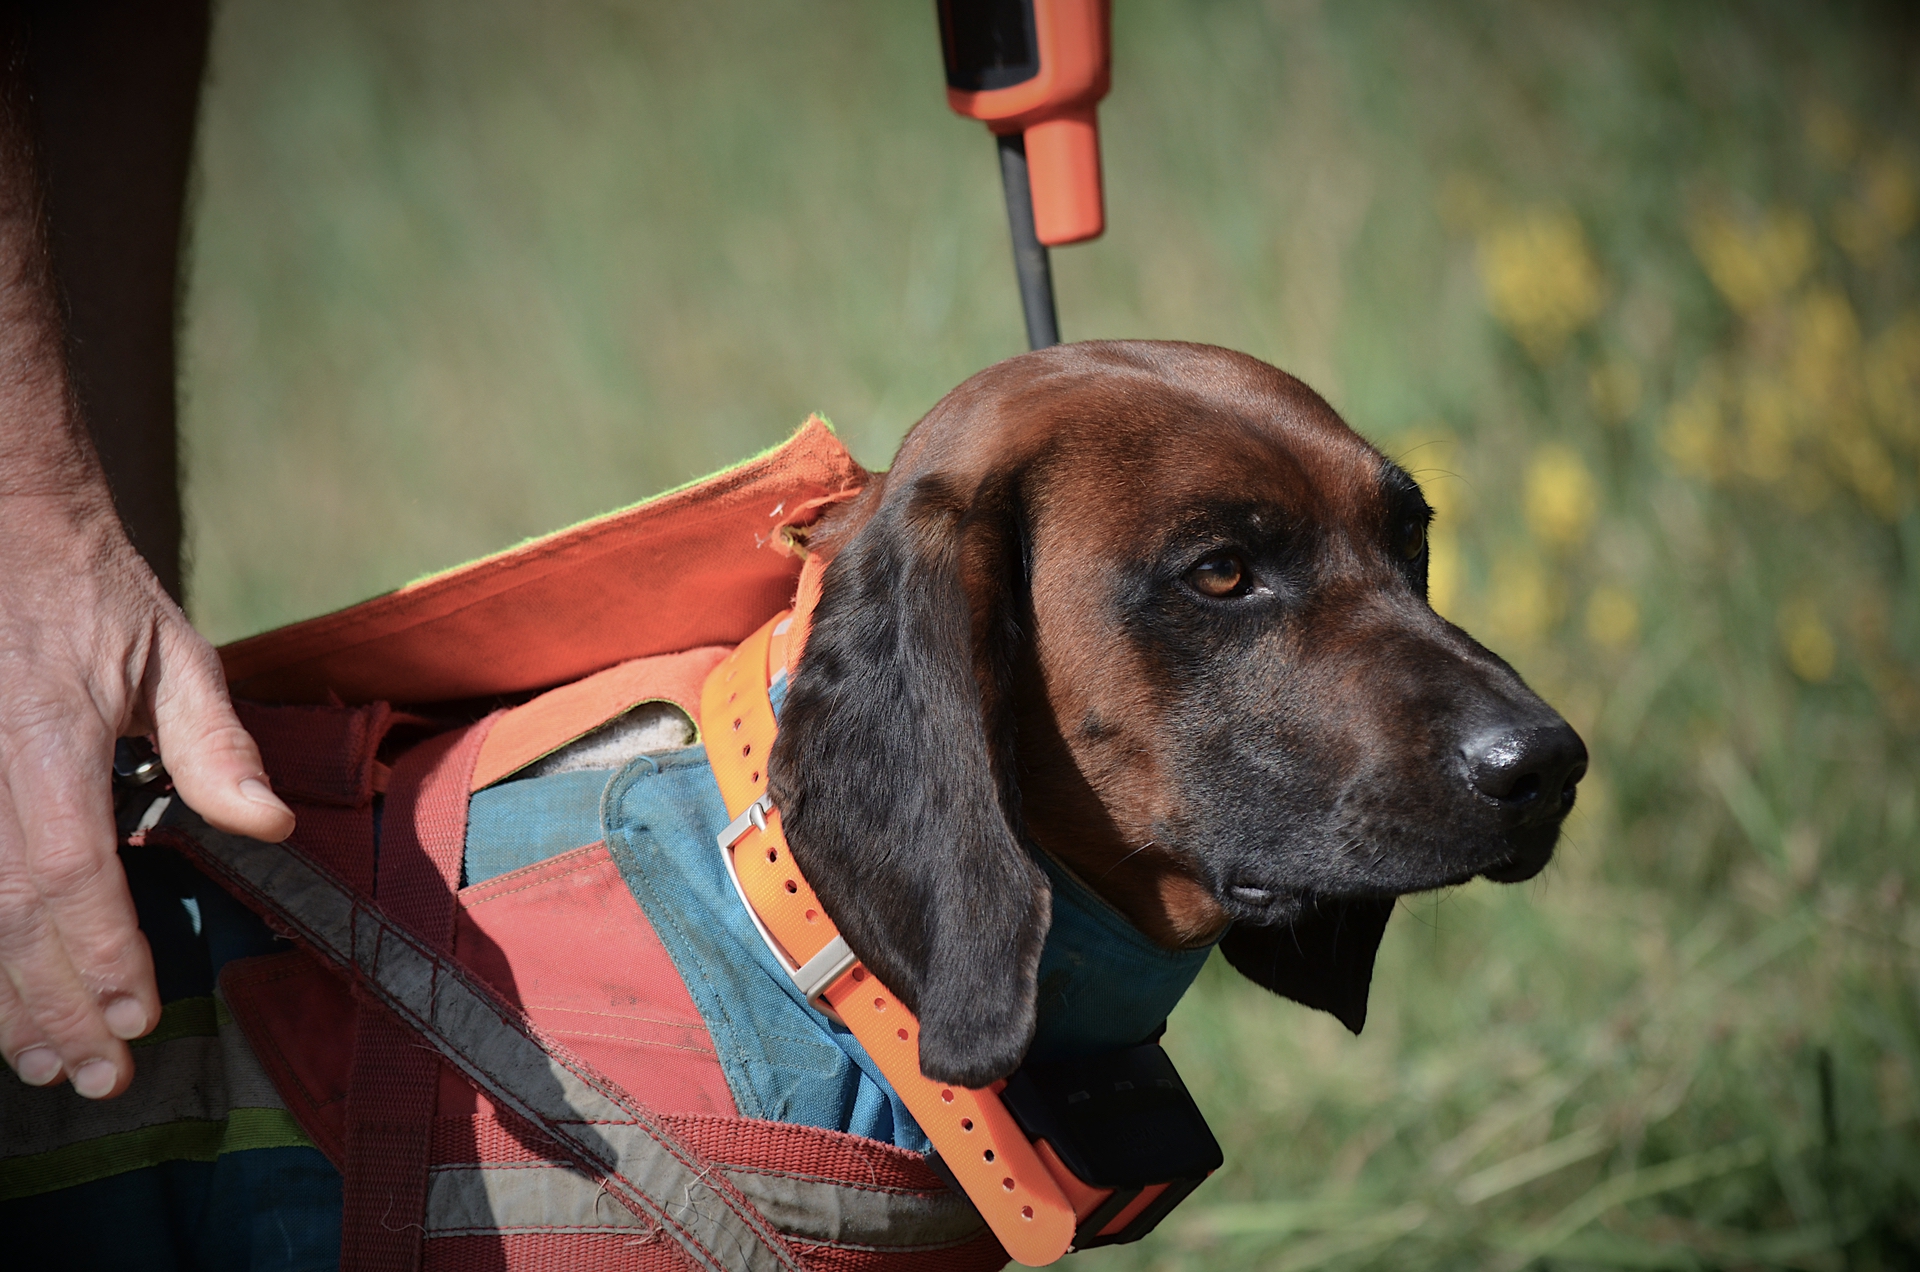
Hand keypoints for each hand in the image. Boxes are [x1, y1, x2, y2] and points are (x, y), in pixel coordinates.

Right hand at [0, 494, 293, 1098]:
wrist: (0, 524)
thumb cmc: (88, 588)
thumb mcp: (170, 649)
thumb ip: (217, 744)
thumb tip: (268, 826)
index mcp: (47, 744)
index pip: (69, 878)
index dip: (99, 959)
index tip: (138, 1018)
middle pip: (9, 919)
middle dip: (54, 1007)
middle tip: (96, 1078)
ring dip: (3, 999)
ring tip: (44, 1064)